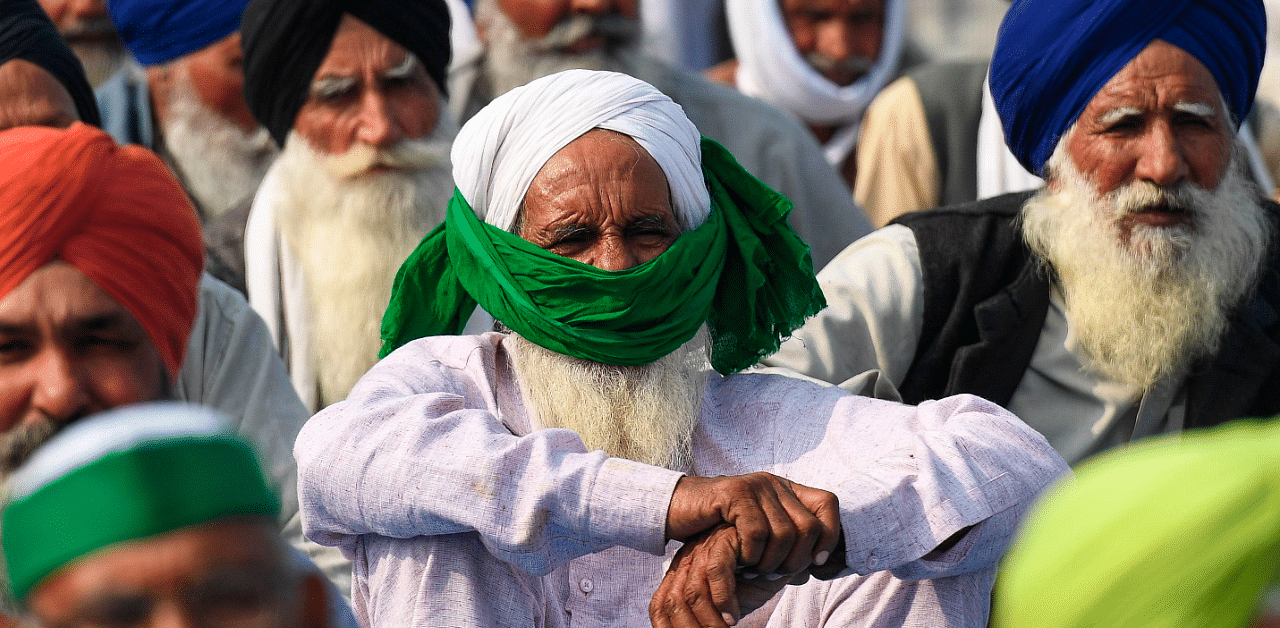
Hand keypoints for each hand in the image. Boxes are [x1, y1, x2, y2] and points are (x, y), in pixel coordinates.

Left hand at [650, 524, 801, 627]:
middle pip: (672, 602)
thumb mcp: (726, 603)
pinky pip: (715, 569)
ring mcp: (704, 547)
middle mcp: (687, 560)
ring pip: (692, 590)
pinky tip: (732, 616)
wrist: (784, 554)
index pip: (659, 607)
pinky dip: (723, 597)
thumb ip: (707, 615)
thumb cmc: (755, 581)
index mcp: (680, 575)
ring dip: (708, 620)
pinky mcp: (724, 537)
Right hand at [665, 473, 840, 578]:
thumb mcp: (761, 531)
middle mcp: (774, 483)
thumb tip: (822, 562)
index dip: (830, 535)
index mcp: (785, 489)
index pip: (829, 503)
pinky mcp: (734, 494)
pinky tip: (741, 561)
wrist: (678, 508)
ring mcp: (755, 486)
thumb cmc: (720, 527)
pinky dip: (752, 555)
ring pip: (785, 534)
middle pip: (809, 526)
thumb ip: (788, 539)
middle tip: (775, 574)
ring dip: (771, 562)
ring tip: (755, 570)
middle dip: (796, 560)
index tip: (815, 562)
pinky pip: (757, 532)